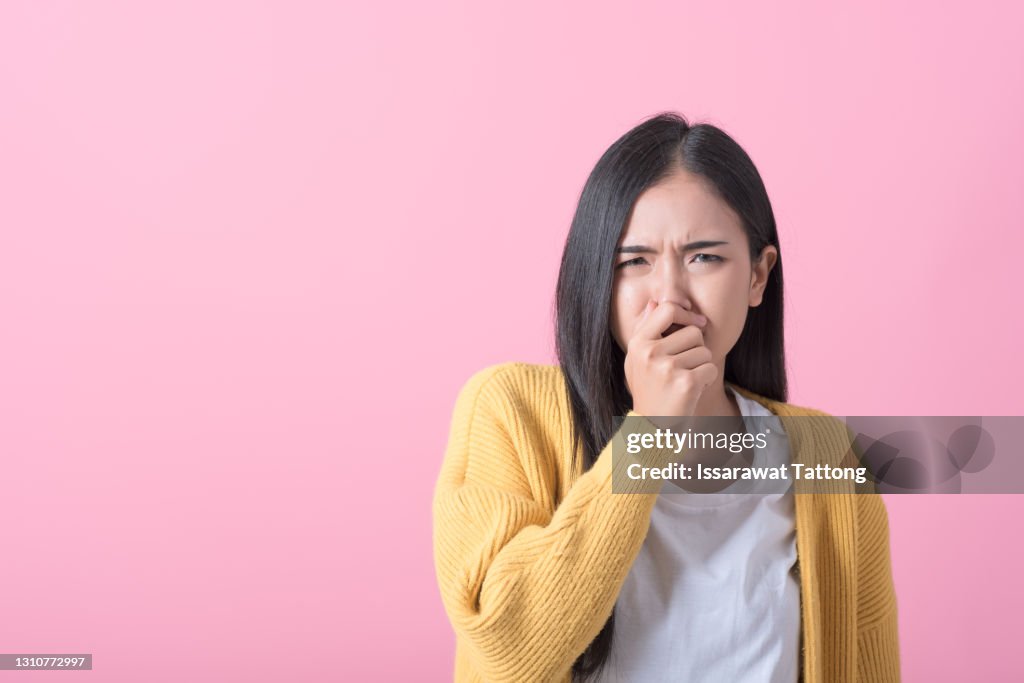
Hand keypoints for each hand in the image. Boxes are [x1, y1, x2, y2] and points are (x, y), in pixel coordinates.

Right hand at [623, 300, 717, 428]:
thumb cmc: (648, 391)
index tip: (696, 324)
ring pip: (704, 351)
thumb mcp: (637, 360)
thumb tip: (655, 302)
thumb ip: (646, 330)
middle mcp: (650, 353)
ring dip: (702, 366)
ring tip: (686, 380)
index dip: (686, 314)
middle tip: (685, 367)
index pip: (667, 310)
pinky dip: (707, 379)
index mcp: (638, 343)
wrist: (652, 428)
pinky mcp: (685, 382)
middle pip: (693, 332)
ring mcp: (667, 367)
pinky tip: (693, 390)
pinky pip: (710, 368)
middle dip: (697, 348)